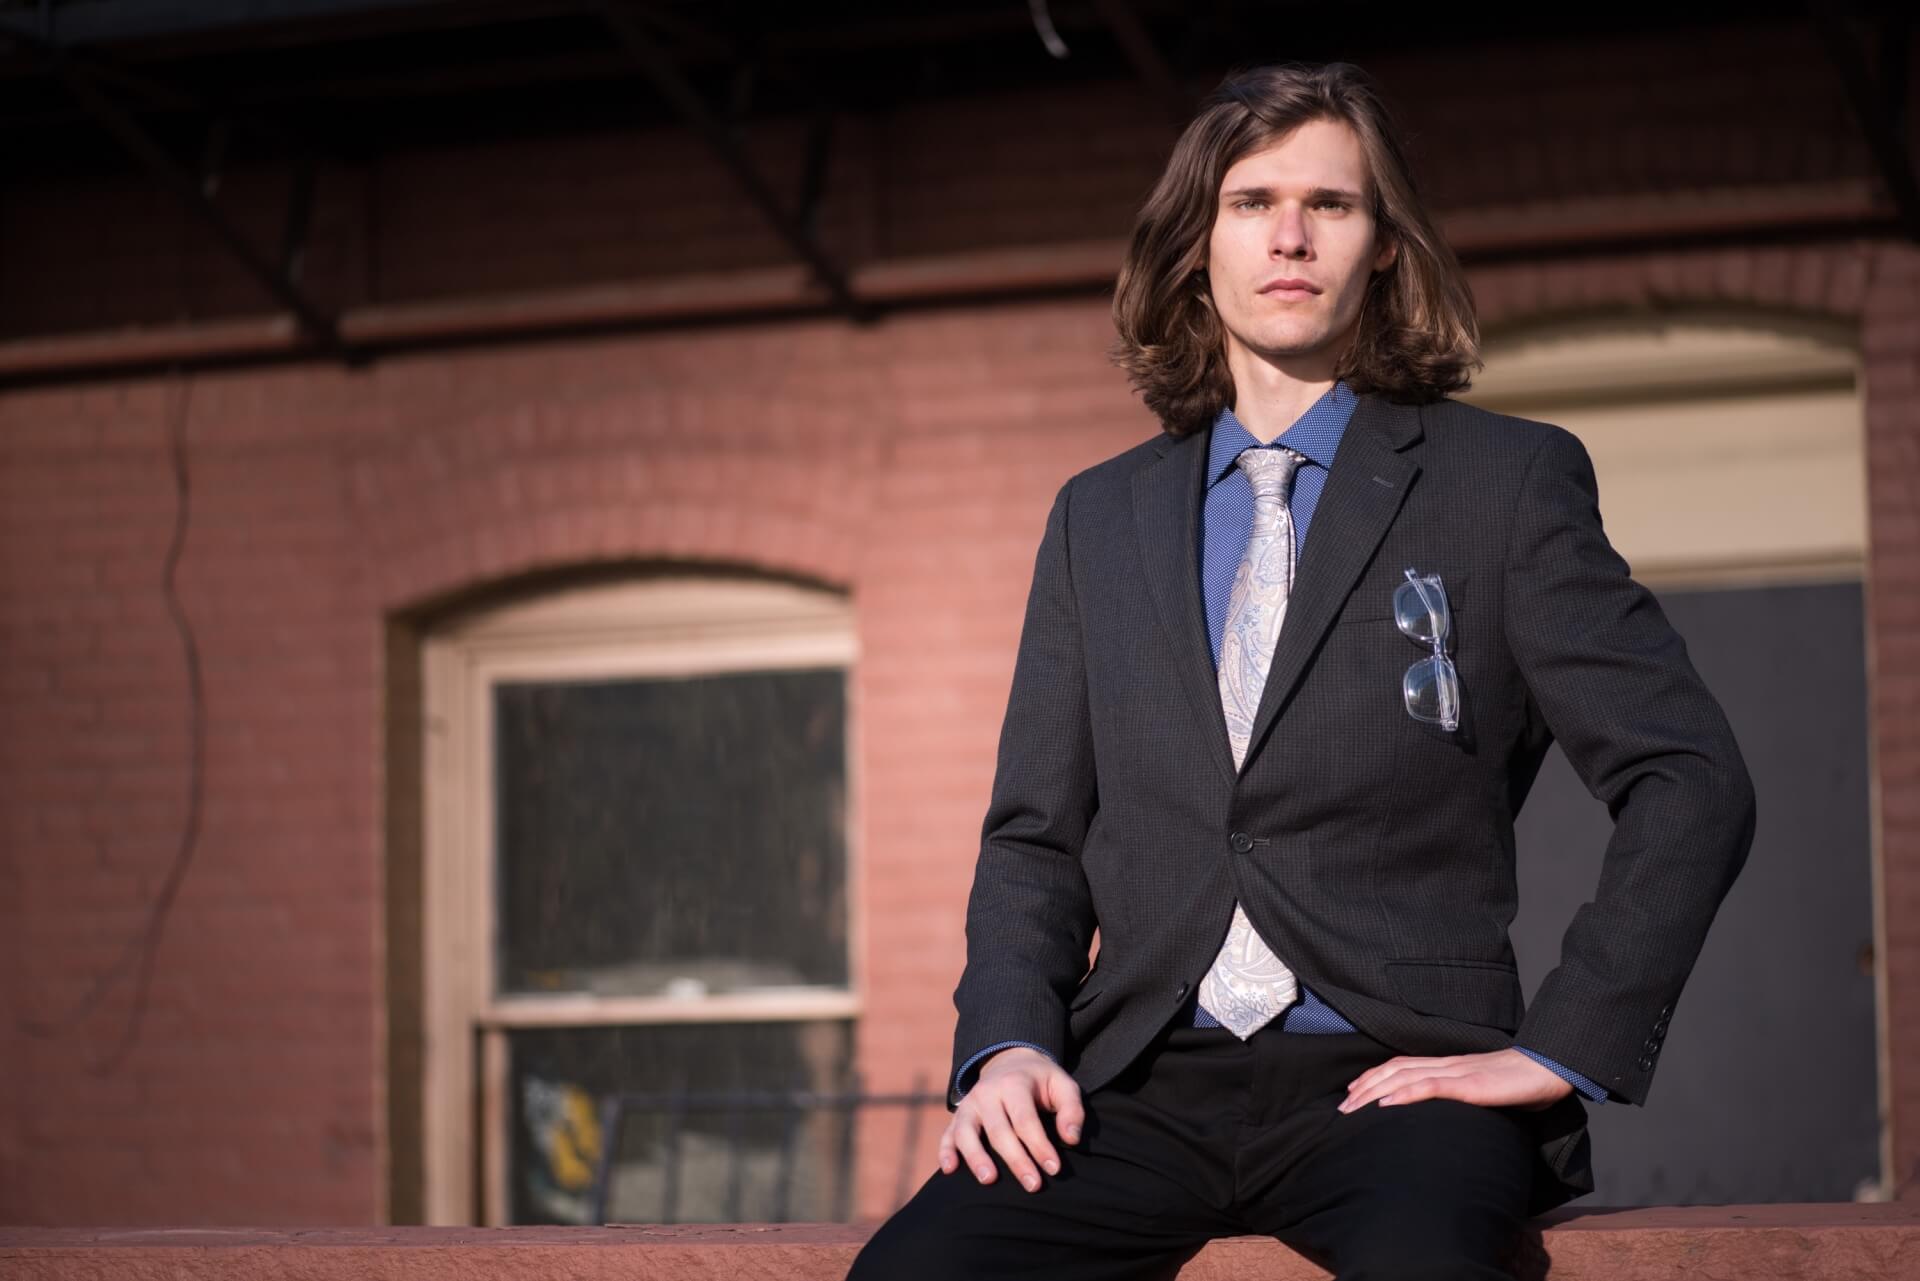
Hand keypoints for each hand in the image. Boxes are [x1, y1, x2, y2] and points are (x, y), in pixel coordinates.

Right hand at [937, 1047, 1084, 1192]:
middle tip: (1033, 1186)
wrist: (1010, 1061)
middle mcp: (987, 1093)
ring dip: (976, 1157)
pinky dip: (945, 1151)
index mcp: (1014, 1084)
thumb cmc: (1041, 1081)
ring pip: (967, 1132)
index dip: (1039, 1145)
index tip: (1054, 1169)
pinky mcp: (958, 1116)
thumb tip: (1071, 1139)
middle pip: (999, 1130)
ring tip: (989, 1180)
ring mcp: (969, 1104)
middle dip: (1016, 1160)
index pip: (1025, 1119)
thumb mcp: (1062, 1085)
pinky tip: (949, 1170)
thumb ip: (1072, 1109)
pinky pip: (948, 1134)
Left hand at [1339, 1047, 1573, 1113]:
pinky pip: (1434, 1086)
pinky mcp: (1473, 1086)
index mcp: (1449, 1066)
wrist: (1550, 1069)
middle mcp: (1448, 1065)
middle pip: (1395, 1070)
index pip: (1402, 1067)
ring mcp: (1459, 1073)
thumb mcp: (1483, 1090)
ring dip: (1375, 1091)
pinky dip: (1407, 1093)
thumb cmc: (1520, 1083)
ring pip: (1406, 1076)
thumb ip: (1462, 1096)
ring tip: (1354, 1107)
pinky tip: (1387, 1104)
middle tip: (1342, 1108)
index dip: (1374, 1077)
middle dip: (1365, 1087)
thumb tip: (1446, 1115)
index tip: (1353, 1094)